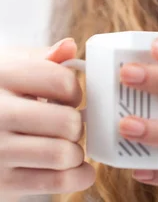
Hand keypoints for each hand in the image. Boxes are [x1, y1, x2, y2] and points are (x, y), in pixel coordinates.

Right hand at [0, 39, 94, 195]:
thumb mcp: (10, 67)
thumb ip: (43, 59)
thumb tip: (70, 47)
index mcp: (3, 77)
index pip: (62, 82)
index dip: (75, 91)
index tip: (69, 98)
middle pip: (67, 121)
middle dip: (76, 124)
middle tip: (68, 124)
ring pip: (63, 154)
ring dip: (75, 152)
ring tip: (66, 145)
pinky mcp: (2, 184)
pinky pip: (56, 182)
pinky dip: (76, 177)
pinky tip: (76, 169)